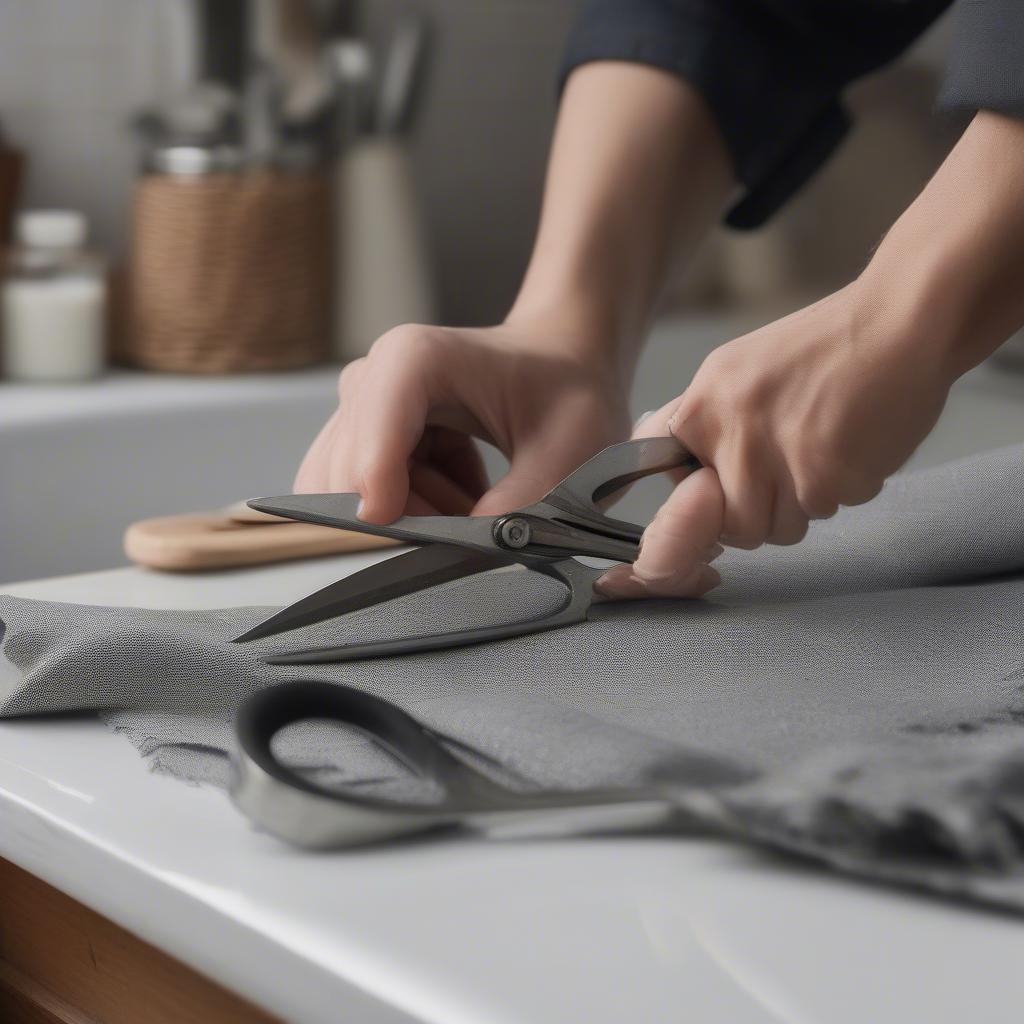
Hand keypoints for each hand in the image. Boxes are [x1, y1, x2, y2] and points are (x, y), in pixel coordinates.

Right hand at [296, 321, 631, 520]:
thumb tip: (468, 550)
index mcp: (414, 361)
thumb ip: (519, 503)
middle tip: (475, 518)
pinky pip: (364, 499)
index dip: (384, 498)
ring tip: (473, 502)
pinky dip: (413, 513)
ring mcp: (362, 409)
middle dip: (409, 517)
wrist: (562, 363)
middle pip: (347, 479)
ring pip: (350, 497)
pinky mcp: (364, 438)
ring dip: (412, 518)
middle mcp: (372, 378)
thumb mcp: (567, 450)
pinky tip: (459, 496)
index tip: (420, 538)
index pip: (368, 443)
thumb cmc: (567, 390)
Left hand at [597, 280, 953, 598]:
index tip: (711, 508)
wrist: (900, 319)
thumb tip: (663, 466)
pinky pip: (829, 512)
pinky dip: (847, 489)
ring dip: (807, 504)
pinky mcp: (827, 476)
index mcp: (701, 407)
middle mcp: (731, 434)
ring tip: (826, 445)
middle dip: (765, 513)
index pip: (672, 488)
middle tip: (794, 468)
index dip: (694, 511)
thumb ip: (702, 422)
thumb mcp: (736, 370)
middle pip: (735, 527)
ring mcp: (778, 458)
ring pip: (782, 529)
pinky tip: (854, 443)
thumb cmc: (823, 347)